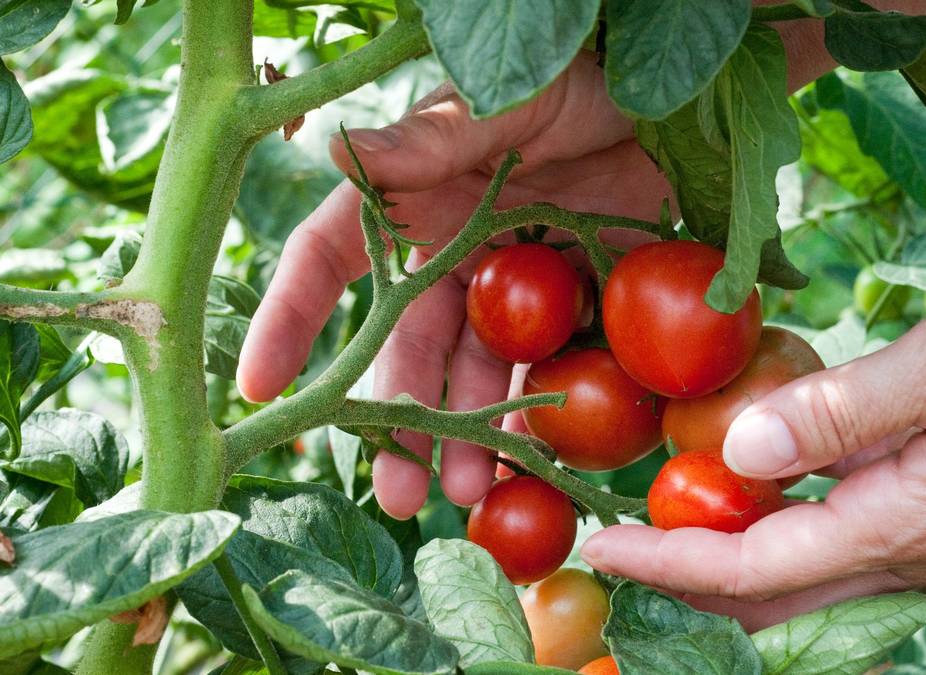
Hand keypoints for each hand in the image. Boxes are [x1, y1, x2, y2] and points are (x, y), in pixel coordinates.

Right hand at [236, 8, 857, 519]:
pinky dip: (541, 415)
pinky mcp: (571, 303)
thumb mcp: (499, 103)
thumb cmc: (569, 73)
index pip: (328, 263)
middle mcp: (449, 252)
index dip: (290, 322)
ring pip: (474, 373)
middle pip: (406, 347)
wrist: (664, 95)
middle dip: (396, 420)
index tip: (260, 388)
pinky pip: (548, 367)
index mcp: (410, 204)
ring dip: (465, 434)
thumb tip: (336, 149)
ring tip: (468, 493)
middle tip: (397, 492)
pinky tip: (537, 462)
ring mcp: (511, 286)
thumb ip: (428, 140)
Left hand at [582, 252, 925, 629]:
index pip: (756, 567)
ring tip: (659, 524)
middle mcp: (908, 548)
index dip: (669, 559)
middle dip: (685, 577)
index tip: (600, 542)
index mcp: (901, 523)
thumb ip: (836, 414)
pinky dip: (775, 527)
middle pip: (771, 594)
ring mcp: (925, 532)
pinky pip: (834, 538)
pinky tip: (747, 490)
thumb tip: (737, 455)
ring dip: (726, 559)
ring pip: (802, 574)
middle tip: (615, 546)